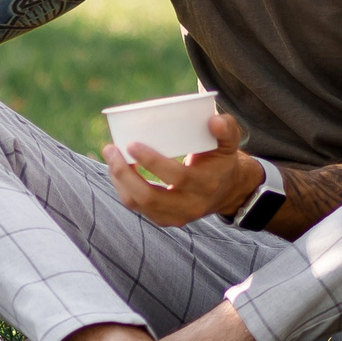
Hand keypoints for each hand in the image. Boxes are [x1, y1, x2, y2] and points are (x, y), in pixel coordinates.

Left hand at [104, 112, 257, 227]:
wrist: (226, 190)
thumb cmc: (221, 160)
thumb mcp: (230, 143)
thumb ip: (226, 129)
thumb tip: (213, 120)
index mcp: (207, 184)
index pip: (176, 177)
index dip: (152, 162)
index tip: (132, 144)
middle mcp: (191, 205)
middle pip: (150, 197)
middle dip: (125, 173)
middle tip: (111, 149)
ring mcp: (176, 216)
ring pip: (139, 204)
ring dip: (119, 181)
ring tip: (111, 157)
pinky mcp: (165, 220)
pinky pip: (137, 207)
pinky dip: (123, 188)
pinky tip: (118, 170)